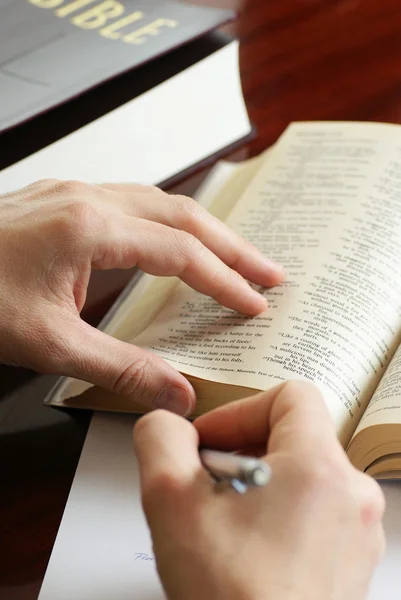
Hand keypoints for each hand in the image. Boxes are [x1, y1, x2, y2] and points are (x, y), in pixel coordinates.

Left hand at [0, 179, 282, 414]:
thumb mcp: (47, 343)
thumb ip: (119, 367)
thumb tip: (175, 392)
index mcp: (89, 227)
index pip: (180, 253)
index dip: (224, 280)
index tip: (255, 303)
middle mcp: (88, 199)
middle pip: (183, 213)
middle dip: (233, 244)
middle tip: (269, 271)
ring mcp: (74, 193)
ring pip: (160, 201)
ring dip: (203, 228)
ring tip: (235, 254)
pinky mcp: (63, 200)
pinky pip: (132, 201)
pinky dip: (167, 222)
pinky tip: (171, 239)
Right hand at [134, 381, 384, 599]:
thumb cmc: (232, 598)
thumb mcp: (169, 500)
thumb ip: (161, 438)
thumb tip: (168, 425)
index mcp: (320, 468)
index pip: (290, 395)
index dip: (240, 410)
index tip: (211, 443)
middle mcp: (352, 495)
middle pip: (293, 437)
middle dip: (241, 451)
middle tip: (210, 487)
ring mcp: (357, 531)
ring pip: (302, 476)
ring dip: (258, 485)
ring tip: (227, 523)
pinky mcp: (351, 561)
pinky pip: (314, 513)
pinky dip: (279, 515)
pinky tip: (248, 549)